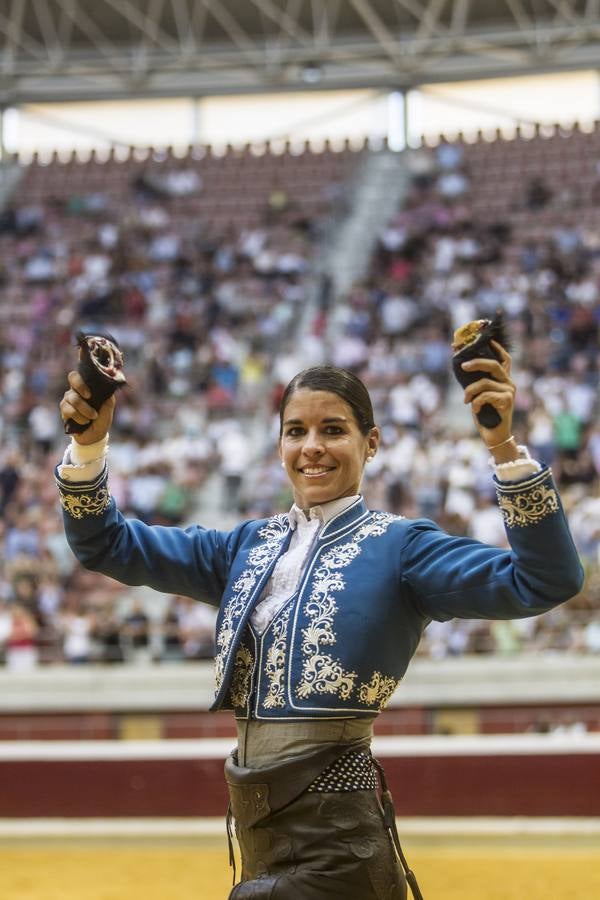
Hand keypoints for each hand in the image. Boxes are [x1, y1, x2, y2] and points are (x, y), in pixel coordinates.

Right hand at [59, 370, 115, 444]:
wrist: (95, 435)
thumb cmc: (102, 418)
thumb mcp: (108, 406)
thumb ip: (108, 394)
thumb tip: (108, 382)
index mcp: (87, 386)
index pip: (82, 372)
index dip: (83, 373)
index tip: (92, 384)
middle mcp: (76, 390)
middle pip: (73, 377)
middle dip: (81, 386)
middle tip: (89, 396)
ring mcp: (68, 399)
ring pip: (74, 398)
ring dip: (86, 410)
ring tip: (93, 417)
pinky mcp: (64, 410)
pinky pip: (69, 410)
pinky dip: (80, 417)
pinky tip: (85, 422)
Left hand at [461, 341, 516, 459]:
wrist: (494, 436)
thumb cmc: (485, 415)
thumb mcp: (479, 395)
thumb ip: (476, 382)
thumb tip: (463, 366)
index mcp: (503, 380)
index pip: (505, 359)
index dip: (497, 348)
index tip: (488, 340)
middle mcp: (509, 383)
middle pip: (493, 365)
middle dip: (476, 363)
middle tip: (463, 365)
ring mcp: (509, 392)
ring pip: (485, 383)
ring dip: (470, 391)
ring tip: (466, 400)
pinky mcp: (507, 401)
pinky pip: (485, 395)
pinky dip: (476, 402)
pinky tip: (476, 410)